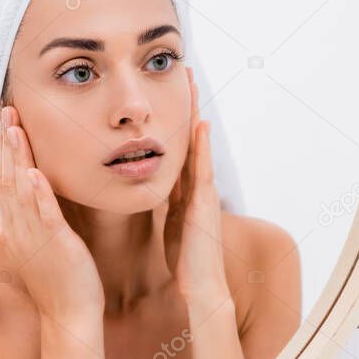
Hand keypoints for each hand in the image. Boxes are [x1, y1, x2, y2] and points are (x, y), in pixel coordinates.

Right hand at [0, 106, 103, 318]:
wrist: (69, 317)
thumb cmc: (64, 281)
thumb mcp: (47, 243)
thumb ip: (44, 218)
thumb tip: (47, 194)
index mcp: (17, 228)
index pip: (6, 182)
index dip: (6, 152)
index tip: (8, 124)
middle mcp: (18, 230)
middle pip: (6, 178)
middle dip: (7, 144)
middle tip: (7, 111)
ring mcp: (33, 238)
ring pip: (19, 191)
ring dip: (17, 157)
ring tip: (15, 128)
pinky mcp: (54, 246)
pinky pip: (43, 215)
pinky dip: (37, 193)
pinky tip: (34, 171)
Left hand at [163, 68, 229, 305]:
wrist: (203, 286)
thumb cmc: (186, 260)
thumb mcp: (172, 224)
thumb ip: (167, 204)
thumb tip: (154, 188)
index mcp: (187, 191)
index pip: (181, 148)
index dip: (178, 120)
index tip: (173, 92)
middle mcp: (199, 187)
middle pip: (193, 138)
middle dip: (189, 106)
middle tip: (187, 73)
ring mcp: (204, 194)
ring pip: (199, 146)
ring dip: (196, 115)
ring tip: (194, 85)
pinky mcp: (205, 205)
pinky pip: (203, 169)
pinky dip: (203, 147)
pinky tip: (200, 126)